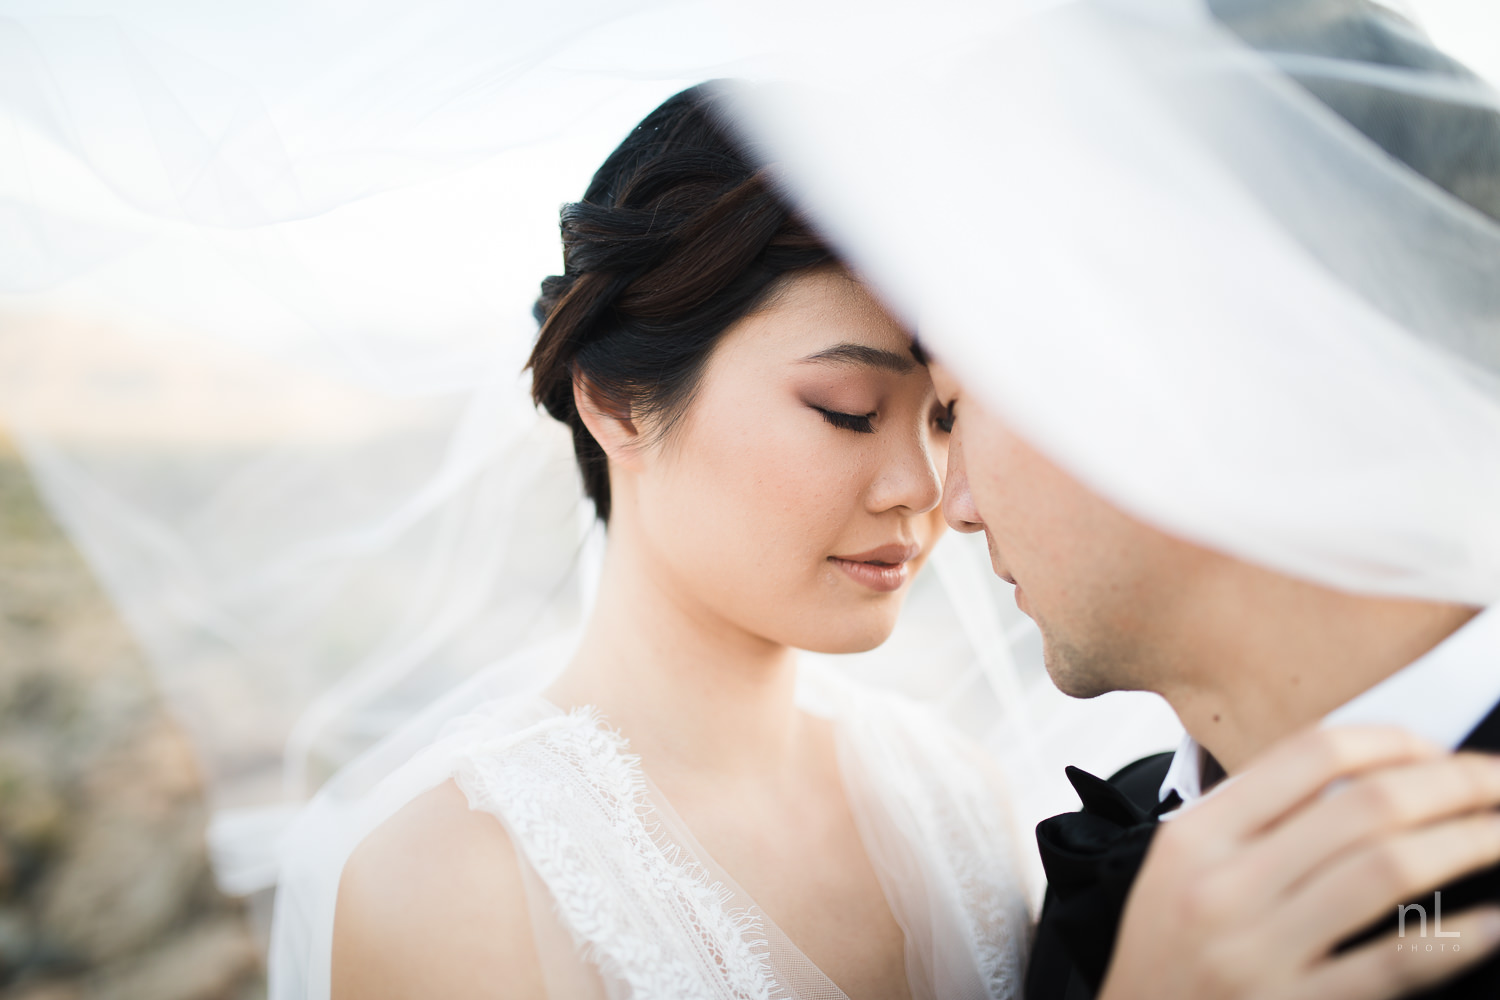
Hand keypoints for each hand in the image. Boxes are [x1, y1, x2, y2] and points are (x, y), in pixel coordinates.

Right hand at [1098, 725, 1499, 999]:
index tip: (1439, 750)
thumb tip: (1367, 778)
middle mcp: (1224, 887)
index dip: (1393, 742)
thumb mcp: (1179, 873)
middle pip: (1365, 805)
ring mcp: (1258, 954)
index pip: (1310, 754)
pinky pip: (1395, 962)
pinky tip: (1494, 921)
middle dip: (1456, 786)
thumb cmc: (1166, 960)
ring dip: (1469, 842)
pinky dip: (1458, 936)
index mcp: (1195, 838)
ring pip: (1389, 870)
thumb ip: (1252, 823)